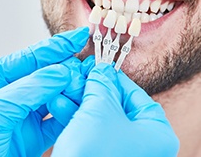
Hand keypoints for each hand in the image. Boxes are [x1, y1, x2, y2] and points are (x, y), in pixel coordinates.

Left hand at [0, 27, 88, 156]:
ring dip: (72, 90)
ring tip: (85, 84)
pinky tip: (78, 106)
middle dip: (68, 68)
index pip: (32, 57)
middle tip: (85, 66)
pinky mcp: (35, 135)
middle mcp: (15, 94)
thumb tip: (60, 73)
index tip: (78, 37)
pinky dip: (70, 113)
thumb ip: (28, 89)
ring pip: (56, 95)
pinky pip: (59, 120)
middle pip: (48, 74)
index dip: (58, 45)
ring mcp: (26, 114)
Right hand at [52, 63, 179, 156]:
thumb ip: (102, 84)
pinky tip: (60, 105)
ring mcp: (122, 150)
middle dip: (92, 89)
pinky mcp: (103, 154)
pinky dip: (76, 117)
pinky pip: (91, 131)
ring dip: (79, 101)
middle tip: (80, 76)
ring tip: (65, 87)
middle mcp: (143, 143)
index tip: (100, 68)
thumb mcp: (100, 109)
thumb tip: (102, 69)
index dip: (115, 78)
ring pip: (100, 117)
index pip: (135, 94)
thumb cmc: (95, 152)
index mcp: (155, 132)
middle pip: (116, 105)